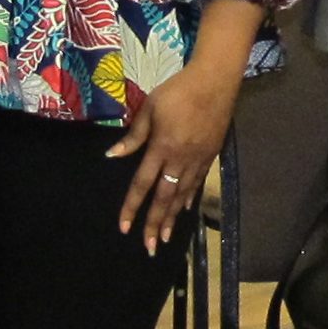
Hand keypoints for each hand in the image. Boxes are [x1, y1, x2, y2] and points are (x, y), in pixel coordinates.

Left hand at [107, 61, 236, 254]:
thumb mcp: (150, 108)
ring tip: (166, 238)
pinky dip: (189, 198)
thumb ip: (133, 135)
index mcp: (161, 148)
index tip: (124, 227)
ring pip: (182, 195)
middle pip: (164, 198)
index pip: (142, 184)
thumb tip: (112, 155)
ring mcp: (197, 160)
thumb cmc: (177, 91)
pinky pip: (197, 182)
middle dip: (155, 224)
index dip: (132, 207)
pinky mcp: (210, 155)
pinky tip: (185, 209)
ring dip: (173, 217)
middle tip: (149, 246)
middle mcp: (179, 160)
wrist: (215, 82)